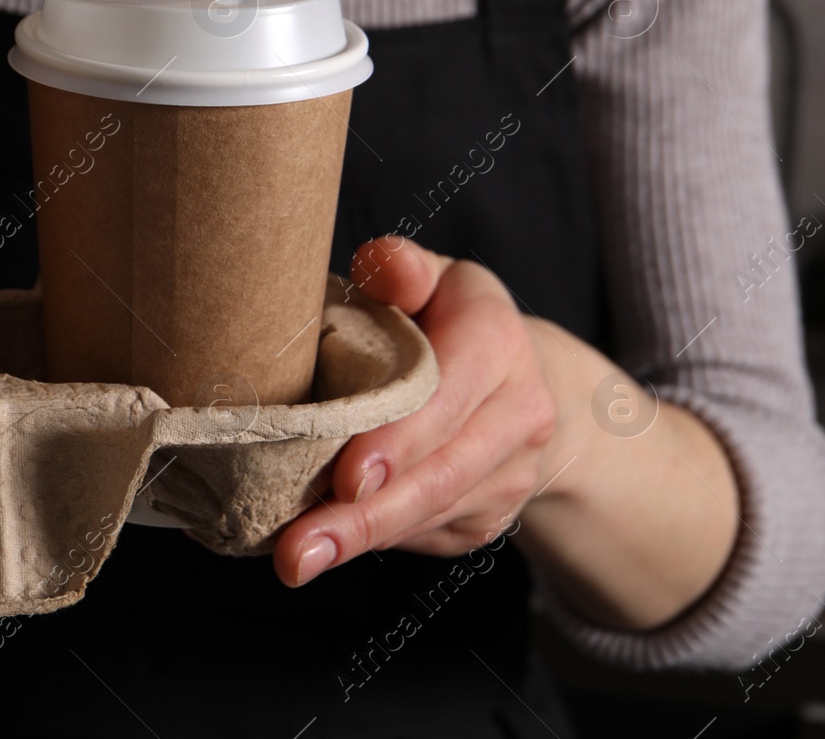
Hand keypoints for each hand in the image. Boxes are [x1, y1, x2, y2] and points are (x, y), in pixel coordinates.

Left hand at [273, 237, 558, 586]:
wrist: (529, 381)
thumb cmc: (451, 319)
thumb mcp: (433, 277)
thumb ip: (402, 267)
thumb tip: (382, 266)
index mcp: (498, 343)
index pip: (446, 399)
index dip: (397, 442)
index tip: (347, 479)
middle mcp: (520, 416)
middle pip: (438, 475)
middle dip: (364, 517)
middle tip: (296, 550)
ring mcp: (511, 476)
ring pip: (431, 515)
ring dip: (361, 542)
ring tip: (298, 559)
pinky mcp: (490, 518)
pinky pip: (428, 535)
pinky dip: (376, 541)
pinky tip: (327, 544)